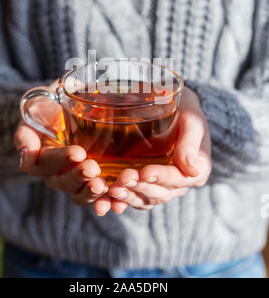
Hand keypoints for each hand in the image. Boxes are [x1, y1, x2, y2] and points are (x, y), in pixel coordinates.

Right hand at [14, 81, 109, 211]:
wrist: (68, 110)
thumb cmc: (50, 110)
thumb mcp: (35, 113)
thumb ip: (26, 133)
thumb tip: (25, 156)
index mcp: (39, 159)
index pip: (47, 163)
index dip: (61, 160)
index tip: (77, 153)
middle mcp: (56, 175)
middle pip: (65, 182)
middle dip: (79, 177)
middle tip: (92, 168)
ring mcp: (75, 181)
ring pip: (81, 194)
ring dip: (92, 192)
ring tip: (103, 186)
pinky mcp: (93, 183)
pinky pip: (100, 198)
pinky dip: (108, 201)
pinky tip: (118, 201)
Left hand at [108, 87, 211, 211]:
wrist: (172, 108)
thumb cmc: (185, 110)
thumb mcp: (192, 121)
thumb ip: (190, 143)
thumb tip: (192, 171)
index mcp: (198, 169)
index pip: (180, 179)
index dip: (163, 177)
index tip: (146, 172)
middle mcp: (180, 183)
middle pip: (160, 192)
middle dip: (141, 187)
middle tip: (123, 178)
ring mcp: (161, 185)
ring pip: (145, 198)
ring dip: (129, 196)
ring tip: (113, 189)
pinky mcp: (144, 182)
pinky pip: (133, 195)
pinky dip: (121, 198)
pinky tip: (108, 195)